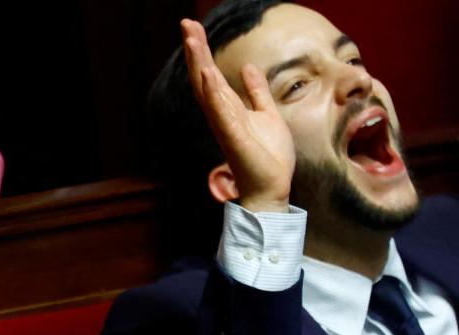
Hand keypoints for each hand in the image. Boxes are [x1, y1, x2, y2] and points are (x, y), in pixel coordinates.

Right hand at [181, 18, 294, 211]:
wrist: (272, 187)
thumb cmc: (268, 156)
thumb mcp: (267, 114)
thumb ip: (257, 92)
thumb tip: (250, 69)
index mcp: (229, 108)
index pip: (211, 74)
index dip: (202, 51)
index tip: (193, 28)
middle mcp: (221, 114)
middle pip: (203, 77)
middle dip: (195, 50)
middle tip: (186, 24)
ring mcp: (225, 125)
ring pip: (207, 90)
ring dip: (199, 63)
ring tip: (192, 40)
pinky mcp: (234, 137)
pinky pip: (221, 112)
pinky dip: (213, 93)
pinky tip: (207, 74)